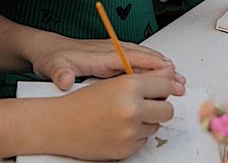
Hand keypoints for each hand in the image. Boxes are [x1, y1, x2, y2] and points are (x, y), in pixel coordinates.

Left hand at [30, 33, 182, 90]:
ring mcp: (113, 54)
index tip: (166, 70)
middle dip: (163, 68)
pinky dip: (153, 68)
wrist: (47, 49)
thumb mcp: (53, 66)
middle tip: (180, 80)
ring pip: (143, 59)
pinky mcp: (113, 59)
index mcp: (100, 55)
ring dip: (161, 68)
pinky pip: (138, 62)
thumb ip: (60, 73)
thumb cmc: (52, 57)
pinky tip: (162, 75)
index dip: (149, 65)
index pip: (130, 59)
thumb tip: (66, 79)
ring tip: (179, 79)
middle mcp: (110, 51)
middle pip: (142, 58)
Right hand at [53, 70, 182, 159]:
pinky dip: (134, 136)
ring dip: (145, 122)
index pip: (165, 84)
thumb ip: (144, 80)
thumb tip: (169, 78)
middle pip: (168, 110)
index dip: (165, 87)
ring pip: (155, 127)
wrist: (58, 124)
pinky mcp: (125, 149)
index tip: (165, 89)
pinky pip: (143, 141)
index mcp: (128, 86)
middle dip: (159, 107)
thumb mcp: (113, 82)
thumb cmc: (81, 102)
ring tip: (123, 116)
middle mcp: (131, 108)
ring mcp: (129, 131)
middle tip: (146, 105)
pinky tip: (117, 129)